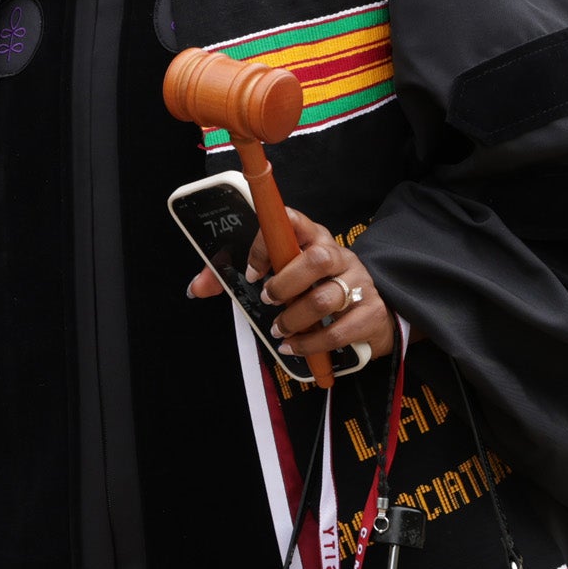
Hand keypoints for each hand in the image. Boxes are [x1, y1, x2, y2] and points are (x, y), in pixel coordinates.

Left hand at [188, 207, 392, 362]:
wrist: (370, 310)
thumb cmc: (314, 289)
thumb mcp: (280, 276)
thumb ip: (233, 279)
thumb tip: (196, 288)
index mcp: (312, 237)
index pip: (291, 221)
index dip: (266, 243)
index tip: (251, 272)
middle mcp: (338, 254)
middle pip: (317, 258)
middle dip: (285, 284)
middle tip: (268, 300)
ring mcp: (358, 282)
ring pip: (326, 297)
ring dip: (295, 319)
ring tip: (279, 330)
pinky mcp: (370, 312)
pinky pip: (339, 330)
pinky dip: (311, 344)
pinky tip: (295, 347)